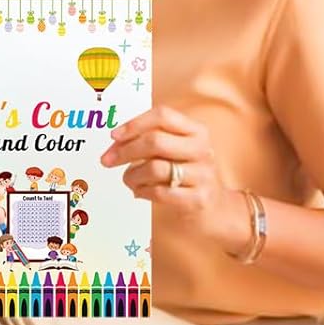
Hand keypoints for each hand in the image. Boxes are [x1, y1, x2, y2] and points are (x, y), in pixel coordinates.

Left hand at [100, 107, 241, 251]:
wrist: (216, 208)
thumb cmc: (187, 175)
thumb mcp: (177, 151)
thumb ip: (150, 141)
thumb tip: (115, 143)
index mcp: (197, 131)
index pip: (163, 116)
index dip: (134, 124)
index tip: (114, 136)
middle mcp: (202, 150)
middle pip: (155, 141)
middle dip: (125, 151)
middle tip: (107, 160)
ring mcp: (202, 175)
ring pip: (154, 168)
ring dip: (132, 175)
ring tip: (129, 180)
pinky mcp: (198, 199)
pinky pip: (159, 192)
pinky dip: (141, 191)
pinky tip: (139, 192)